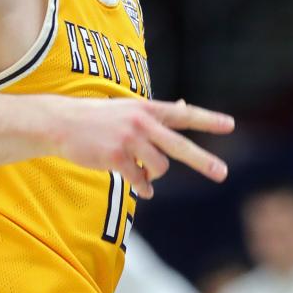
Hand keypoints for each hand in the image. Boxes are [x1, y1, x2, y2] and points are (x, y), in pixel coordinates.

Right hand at [46, 97, 234, 198]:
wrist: (62, 123)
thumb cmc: (98, 116)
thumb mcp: (129, 107)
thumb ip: (157, 112)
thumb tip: (184, 106)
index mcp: (147, 108)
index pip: (184, 114)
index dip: (208, 120)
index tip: (230, 125)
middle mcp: (141, 122)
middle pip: (179, 145)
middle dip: (203, 161)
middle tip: (223, 173)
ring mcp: (129, 140)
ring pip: (159, 167)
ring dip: (154, 173)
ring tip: (142, 171)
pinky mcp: (116, 157)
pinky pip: (140, 180)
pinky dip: (143, 186)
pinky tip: (141, 187)